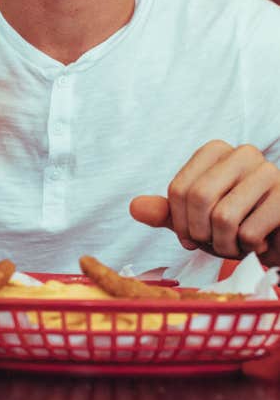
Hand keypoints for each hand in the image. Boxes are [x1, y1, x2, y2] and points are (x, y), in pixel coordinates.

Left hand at [130, 140, 279, 265]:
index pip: (179, 188)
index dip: (179, 221)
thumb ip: (165, 212)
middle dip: (199, 232)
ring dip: (224, 244)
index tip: (188, 237)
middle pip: (199, 197)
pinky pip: (250, 231)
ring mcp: (269, 173)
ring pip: (224, 217)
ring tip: (234, 244)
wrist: (276, 240)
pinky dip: (247, 248)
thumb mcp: (194, 219)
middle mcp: (243, 154)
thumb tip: (134, 207)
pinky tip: (257, 244)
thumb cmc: (234, 226)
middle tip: (210, 244)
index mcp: (215, 151)